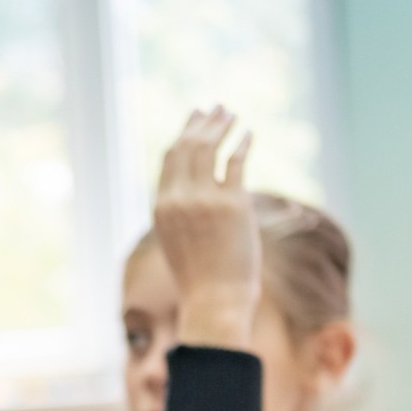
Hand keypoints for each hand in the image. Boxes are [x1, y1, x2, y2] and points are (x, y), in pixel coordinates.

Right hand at [154, 107, 260, 350]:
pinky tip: (249, 135)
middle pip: (188, 147)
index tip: (194, 120)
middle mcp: (179, 199)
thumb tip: (195, 194)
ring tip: (231, 114)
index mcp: (162, 207)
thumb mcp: (179, 241)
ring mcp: (205, 200)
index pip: (170, 159)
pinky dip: (243, 144)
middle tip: (216, 108)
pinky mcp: (232, 204)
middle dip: (202, 123)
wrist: (214, 301)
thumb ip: (182, 212)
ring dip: (221, 126)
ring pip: (210, 148)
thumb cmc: (200, 279)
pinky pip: (236, 162)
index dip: (183, 135)